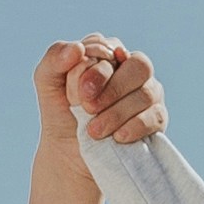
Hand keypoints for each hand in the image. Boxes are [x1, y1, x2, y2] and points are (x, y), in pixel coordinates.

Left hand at [40, 32, 164, 149]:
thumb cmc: (62, 114)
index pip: (111, 49)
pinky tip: (117, 137)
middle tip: (88, 108)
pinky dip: (135, 126)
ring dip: (117, 112)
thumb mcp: (47, 84)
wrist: (69, 154)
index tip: (81, 93)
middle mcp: (131, 70)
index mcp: (107, 54)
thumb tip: (77, 48)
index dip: (98, 70)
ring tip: (94, 131)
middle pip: (140, 65)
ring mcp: (148, 94)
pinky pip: (155, 117)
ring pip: (147, 93)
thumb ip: (54, 59)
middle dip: (113, 88)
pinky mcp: (156, 119)